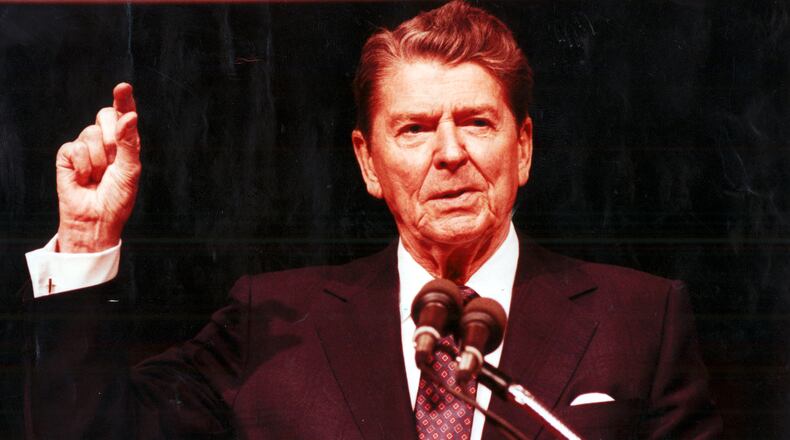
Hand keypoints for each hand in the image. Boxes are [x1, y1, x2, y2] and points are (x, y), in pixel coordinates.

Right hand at [55, 83, 140, 252]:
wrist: (96, 219)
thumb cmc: (117, 197)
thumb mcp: (131, 170)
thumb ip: (129, 142)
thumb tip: (128, 115)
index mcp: (124, 142)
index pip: (123, 114)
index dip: (123, 99)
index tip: (123, 87)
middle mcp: (105, 140)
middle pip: (105, 115)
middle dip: (111, 138)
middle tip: (113, 162)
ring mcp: (84, 146)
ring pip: (90, 133)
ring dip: (99, 159)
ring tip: (98, 176)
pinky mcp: (66, 155)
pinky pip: (74, 148)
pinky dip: (82, 166)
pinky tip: (84, 179)